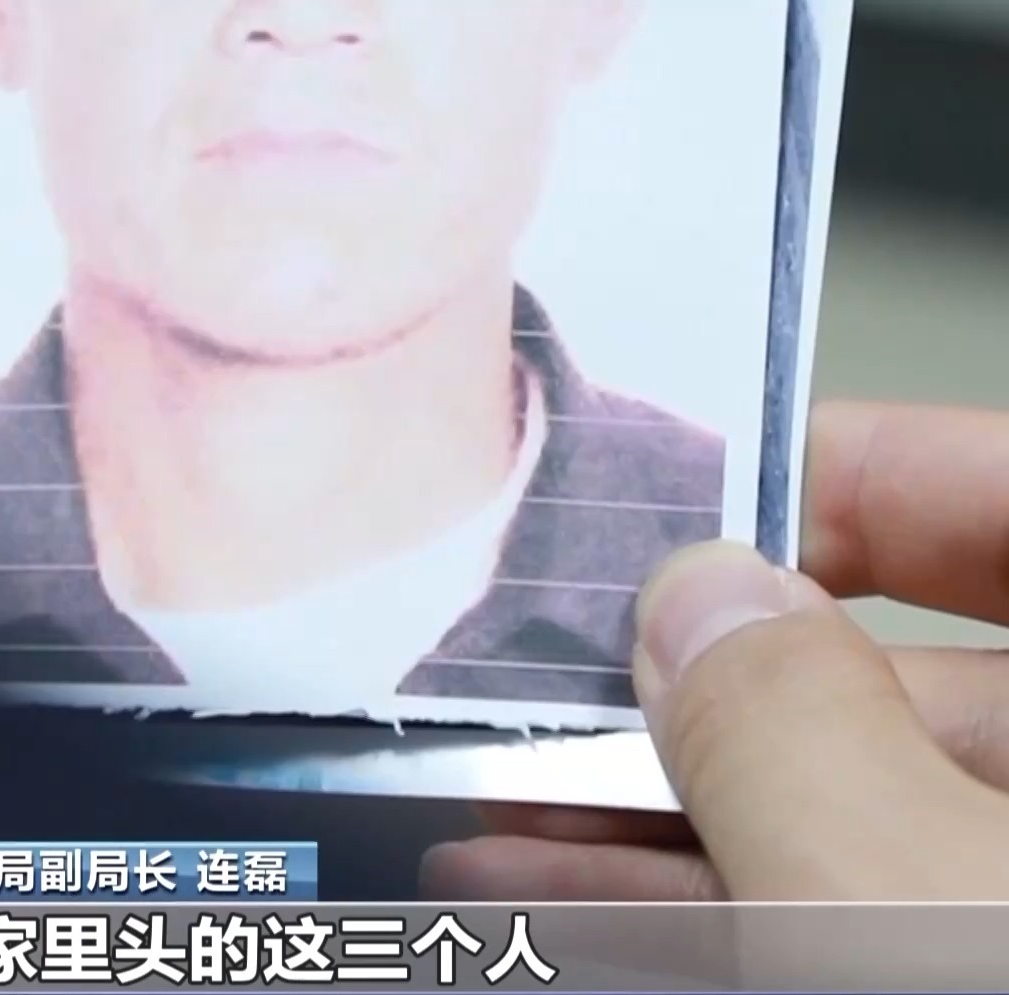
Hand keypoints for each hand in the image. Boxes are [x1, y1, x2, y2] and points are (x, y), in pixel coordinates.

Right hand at [421, 401, 1008, 899]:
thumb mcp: (911, 893)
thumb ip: (794, 730)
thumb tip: (696, 603)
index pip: (1004, 505)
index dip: (845, 474)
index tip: (689, 499)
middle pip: (899, 674)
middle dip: (690, 682)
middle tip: (552, 676)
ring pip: (842, 813)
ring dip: (651, 804)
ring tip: (497, 803)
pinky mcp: (970, 971)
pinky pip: (831, 916)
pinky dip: (697, 901)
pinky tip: (555, 887)